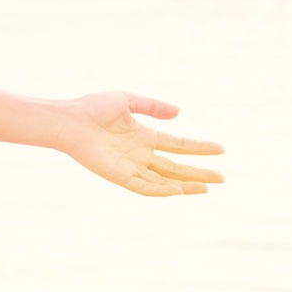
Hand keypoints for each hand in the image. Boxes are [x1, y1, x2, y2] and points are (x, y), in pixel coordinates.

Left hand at [55, 90, 224, 195]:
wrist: (69, 120)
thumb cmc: (93, 107)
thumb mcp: (127, 100)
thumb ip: (152, 106)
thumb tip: (179, 113)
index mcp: (144, 136)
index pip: (178, 145)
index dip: (199, 147)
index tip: (221, 149)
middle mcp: (140, 153)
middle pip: (176, 167)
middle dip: (199, 173)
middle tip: (222, 178)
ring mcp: (131, 166)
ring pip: (165, 181)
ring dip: (186, 185)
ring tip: (207, 187)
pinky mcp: (119, 175)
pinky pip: (144, 187)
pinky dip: (161, 191)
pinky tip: (178, 191)